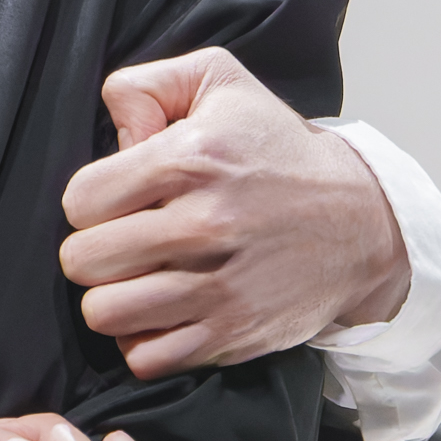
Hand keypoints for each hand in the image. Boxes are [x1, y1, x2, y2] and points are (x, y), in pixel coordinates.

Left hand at [58, 47, 408, 375]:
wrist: (360, 221)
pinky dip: (143, 342)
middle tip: (126, 244)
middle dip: (95, 252)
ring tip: (138, 281)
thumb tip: (113, 123)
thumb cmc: (279, 152)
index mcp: (192, 159)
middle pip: (82, 261)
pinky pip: (144, 357)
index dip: (91, 202)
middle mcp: (203, 224)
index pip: (80, 201)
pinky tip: (162, 315)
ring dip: (112, 300)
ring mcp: (218, 286)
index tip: (120, 203)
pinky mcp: (231, 334)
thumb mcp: (221, 83)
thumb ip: (148, 86)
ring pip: (103, 314)